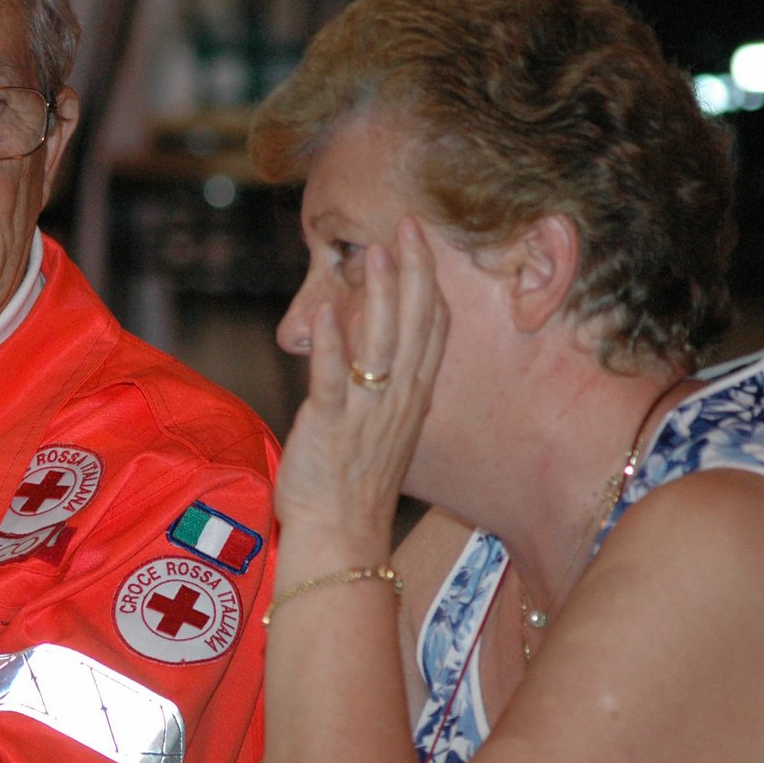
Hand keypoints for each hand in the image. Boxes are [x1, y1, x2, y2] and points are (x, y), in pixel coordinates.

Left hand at [274, 217, 446, 560]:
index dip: (428, 282)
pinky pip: (334, 381)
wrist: (340, 537)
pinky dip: (332, 345)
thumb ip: (383, 381)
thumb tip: (368, 336)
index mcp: (412, 398)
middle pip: (416, 326)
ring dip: (381, 296)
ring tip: (376, 251)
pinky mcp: (331, 428)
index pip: (432, 331)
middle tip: (409, 225)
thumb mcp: (382, 425)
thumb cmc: (353, 484)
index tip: (422, 242)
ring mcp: (367, 413)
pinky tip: (331, 310)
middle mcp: (397, 401)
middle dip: (414, 272)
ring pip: (382, 345)